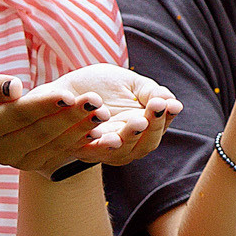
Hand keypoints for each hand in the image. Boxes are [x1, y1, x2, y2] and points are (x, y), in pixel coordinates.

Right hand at [0, 65, 177, 175]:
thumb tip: (15, 88)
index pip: (20, 115)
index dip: (45, 105)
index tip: (68, 93)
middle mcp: (2, 150)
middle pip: (42, 132)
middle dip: (71, 117)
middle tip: (96, 101)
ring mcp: (21, 161)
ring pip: (56, 145)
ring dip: (81, 129)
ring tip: (103, 112)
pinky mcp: (37, 164)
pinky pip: (63, 153)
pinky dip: (82, 141)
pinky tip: (101, 129)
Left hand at [45, 64, 182, 167]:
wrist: (62, 89)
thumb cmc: (98, 86)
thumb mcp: (128, 83)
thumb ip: (150, 92)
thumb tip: (172, 102)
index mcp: (141, 128)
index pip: (159, 128)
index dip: (166, 118)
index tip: (169, 104)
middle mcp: (126, 145)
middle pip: (145, 145)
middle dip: (152, 126)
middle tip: (155, 107)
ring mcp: (103, 150)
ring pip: (121, 152)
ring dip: (130, 137)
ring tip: (137, 121)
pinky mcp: (80, 149)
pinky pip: (91, 151)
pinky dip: (101, 144)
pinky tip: (108, 133)